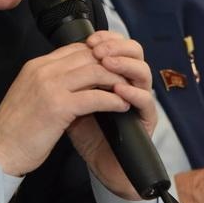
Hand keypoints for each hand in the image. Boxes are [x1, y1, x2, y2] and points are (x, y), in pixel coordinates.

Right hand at [0, 30, 154, 200]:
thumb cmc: (15, 128)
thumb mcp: (30, 94)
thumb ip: (49, 82)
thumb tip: (74, 80)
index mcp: (36, 66)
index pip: (74, 49)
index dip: (98, 55)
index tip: (112, 65)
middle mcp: (43, 70)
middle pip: (88, 56)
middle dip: (112, 64)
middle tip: (127, 76)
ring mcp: (50, 86)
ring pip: (94, 72)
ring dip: (116, 80)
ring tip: (128, 89)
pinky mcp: (58, 106)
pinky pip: (95, 96)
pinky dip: (112, 99)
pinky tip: (122, 105)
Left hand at [67, 31, 156, 198]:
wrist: (99, 164)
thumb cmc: (85, 132)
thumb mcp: (71, 100)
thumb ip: (70, 80)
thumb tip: (57, 59)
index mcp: (113, 75)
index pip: (117, 46)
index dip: (106, 39)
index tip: (90, 39)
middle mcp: (129, 84)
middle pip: (134, 52)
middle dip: (116, 46)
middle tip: (99, 50)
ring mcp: (139, 101)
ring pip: (143, 72)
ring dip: (126, 64)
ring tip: (108, 64)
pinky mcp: (146, 120)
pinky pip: (146, 102)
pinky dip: (134, 93)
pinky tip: (120, 91)